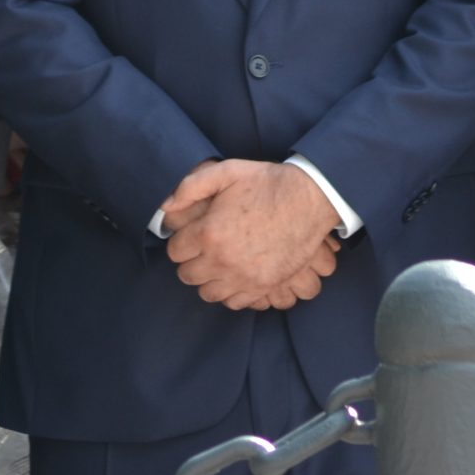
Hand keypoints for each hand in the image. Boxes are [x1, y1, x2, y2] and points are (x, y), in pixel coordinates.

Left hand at [161, 161, 340, 308]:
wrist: (308, 199)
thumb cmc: (266, 183)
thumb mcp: (226, 171)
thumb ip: (190, 186)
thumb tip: (166, 205)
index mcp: (209, 233)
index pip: (175, 252)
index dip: (181, 242)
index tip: (192, 235)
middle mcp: (222, 260)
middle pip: (187, 275)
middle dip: (191, 261)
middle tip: (203, 248)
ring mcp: (244, 277)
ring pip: (208, 293)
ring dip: (208, 279)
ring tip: (219, 262)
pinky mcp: (264, 286)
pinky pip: (234, 302)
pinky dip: (230, 292)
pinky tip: (236, 275)